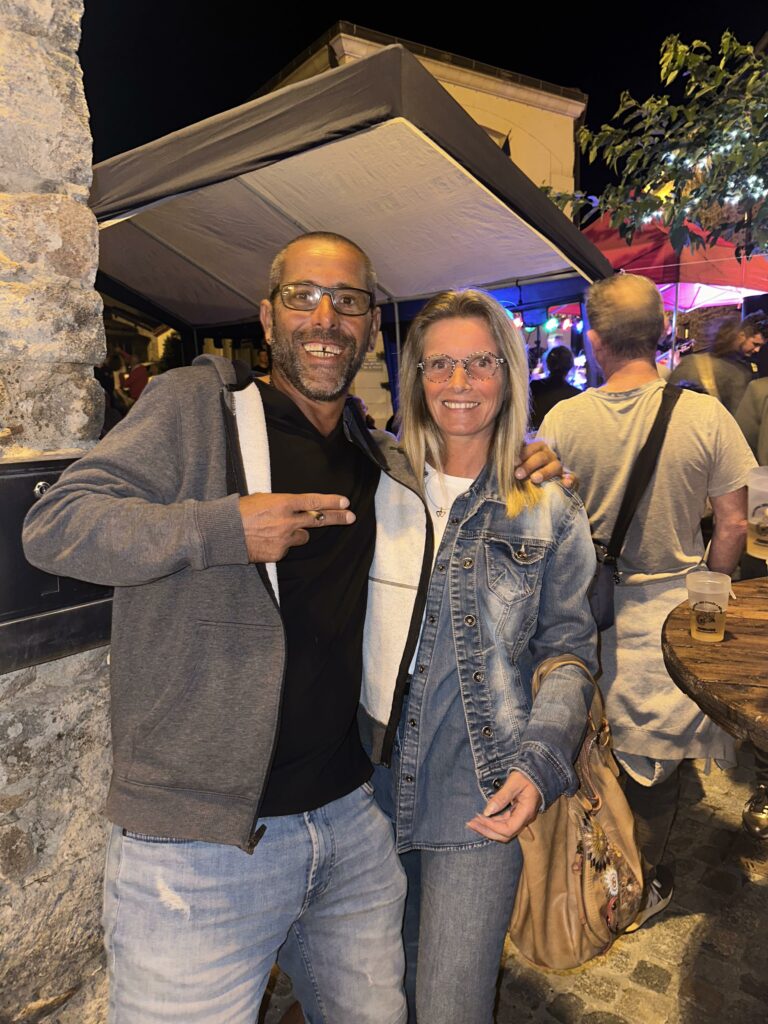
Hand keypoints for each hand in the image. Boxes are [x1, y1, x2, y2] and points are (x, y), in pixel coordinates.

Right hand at [239, 492, 353, 561]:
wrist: (223, 532)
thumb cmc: (240, 511)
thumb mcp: (262, 499)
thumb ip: (282, 503)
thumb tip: (295, 507)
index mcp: (283, 503)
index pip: (314, 501)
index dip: (332, 501)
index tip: (345, 502)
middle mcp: (287, 521)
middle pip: (318, 519)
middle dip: (337, 517)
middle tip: (351, 517)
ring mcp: (284, 539)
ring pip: (302, 536)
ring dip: (296, 533)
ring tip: (276, 529)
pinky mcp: (278, 554)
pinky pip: (286, 548)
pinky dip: (280, 545)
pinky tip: (265, 540)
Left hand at [466, 771, 540, 842]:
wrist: (539, 772)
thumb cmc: (527, 775)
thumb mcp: (514, 782)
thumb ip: (501, 797)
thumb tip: (487, 811)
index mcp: (526, 812)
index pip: (508, 829)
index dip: (492, 827)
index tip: (478, 818)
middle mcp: (525, 819)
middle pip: (505, 834)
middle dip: (487, 831)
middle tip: (470, 823)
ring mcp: (521, 818)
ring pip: (504, 831)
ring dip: (488, 828)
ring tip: (473, 822)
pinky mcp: (517, 814)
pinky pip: (504, 823)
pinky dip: (492, 823)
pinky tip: (482, 818)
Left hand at [515, 439, 576, 489]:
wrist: (542, 478)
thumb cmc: (527, 469)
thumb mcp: (522, 461)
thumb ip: (516, 459)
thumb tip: (504, 459)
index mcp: (539, 448)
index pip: (532, 447)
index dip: (523, 453)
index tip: (513, 462)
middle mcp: (550, 456)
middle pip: (541, 457)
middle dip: (529, 465)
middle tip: (518, 474)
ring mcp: (559, 466)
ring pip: (555, 466)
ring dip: (544, 472)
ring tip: (534, 479)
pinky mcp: (568, 478)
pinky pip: (572, 477)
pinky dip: (570, 480)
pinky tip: (566, 483)